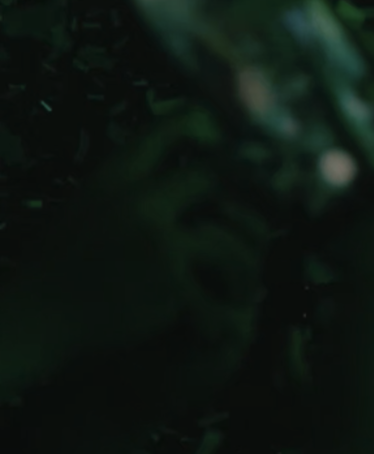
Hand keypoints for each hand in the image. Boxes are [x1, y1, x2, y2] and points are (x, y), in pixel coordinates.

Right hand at [2, 106, 267, 415]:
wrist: (34, 318)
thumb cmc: (60, 270)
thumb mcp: (87, 211)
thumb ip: (129, 193)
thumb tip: (184, 179)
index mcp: (112, 177)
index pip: (165, 130)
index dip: (203, 126)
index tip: (225, 140)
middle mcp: (138, 199)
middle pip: (215, 179)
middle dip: (239, 206)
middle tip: (258, 227)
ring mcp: (158, 238)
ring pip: (232, 241)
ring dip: (242, 269)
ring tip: (242, 291)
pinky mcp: (171, 279)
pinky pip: (220, 291)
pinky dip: (222, 314)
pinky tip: (220, 328)